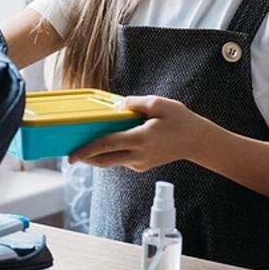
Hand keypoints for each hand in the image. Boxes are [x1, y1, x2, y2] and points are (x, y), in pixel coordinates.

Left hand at [67, 95, 209, 172]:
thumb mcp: (158, 104)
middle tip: (71, 154)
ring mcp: (140, 163)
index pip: (106, 145)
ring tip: (85, 145)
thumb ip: (134, 103)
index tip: (72, 155)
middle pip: (104, 160)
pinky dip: (112, 153)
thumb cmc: (180, 120)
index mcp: (140, 139)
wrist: (197, 141)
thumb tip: (114, 106)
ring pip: (112, 161)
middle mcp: (138, 155)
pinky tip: (108, 143)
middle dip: (86, 158)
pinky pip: (122, 159)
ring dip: (98, 156)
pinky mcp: (142, 166)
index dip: (86, 150)